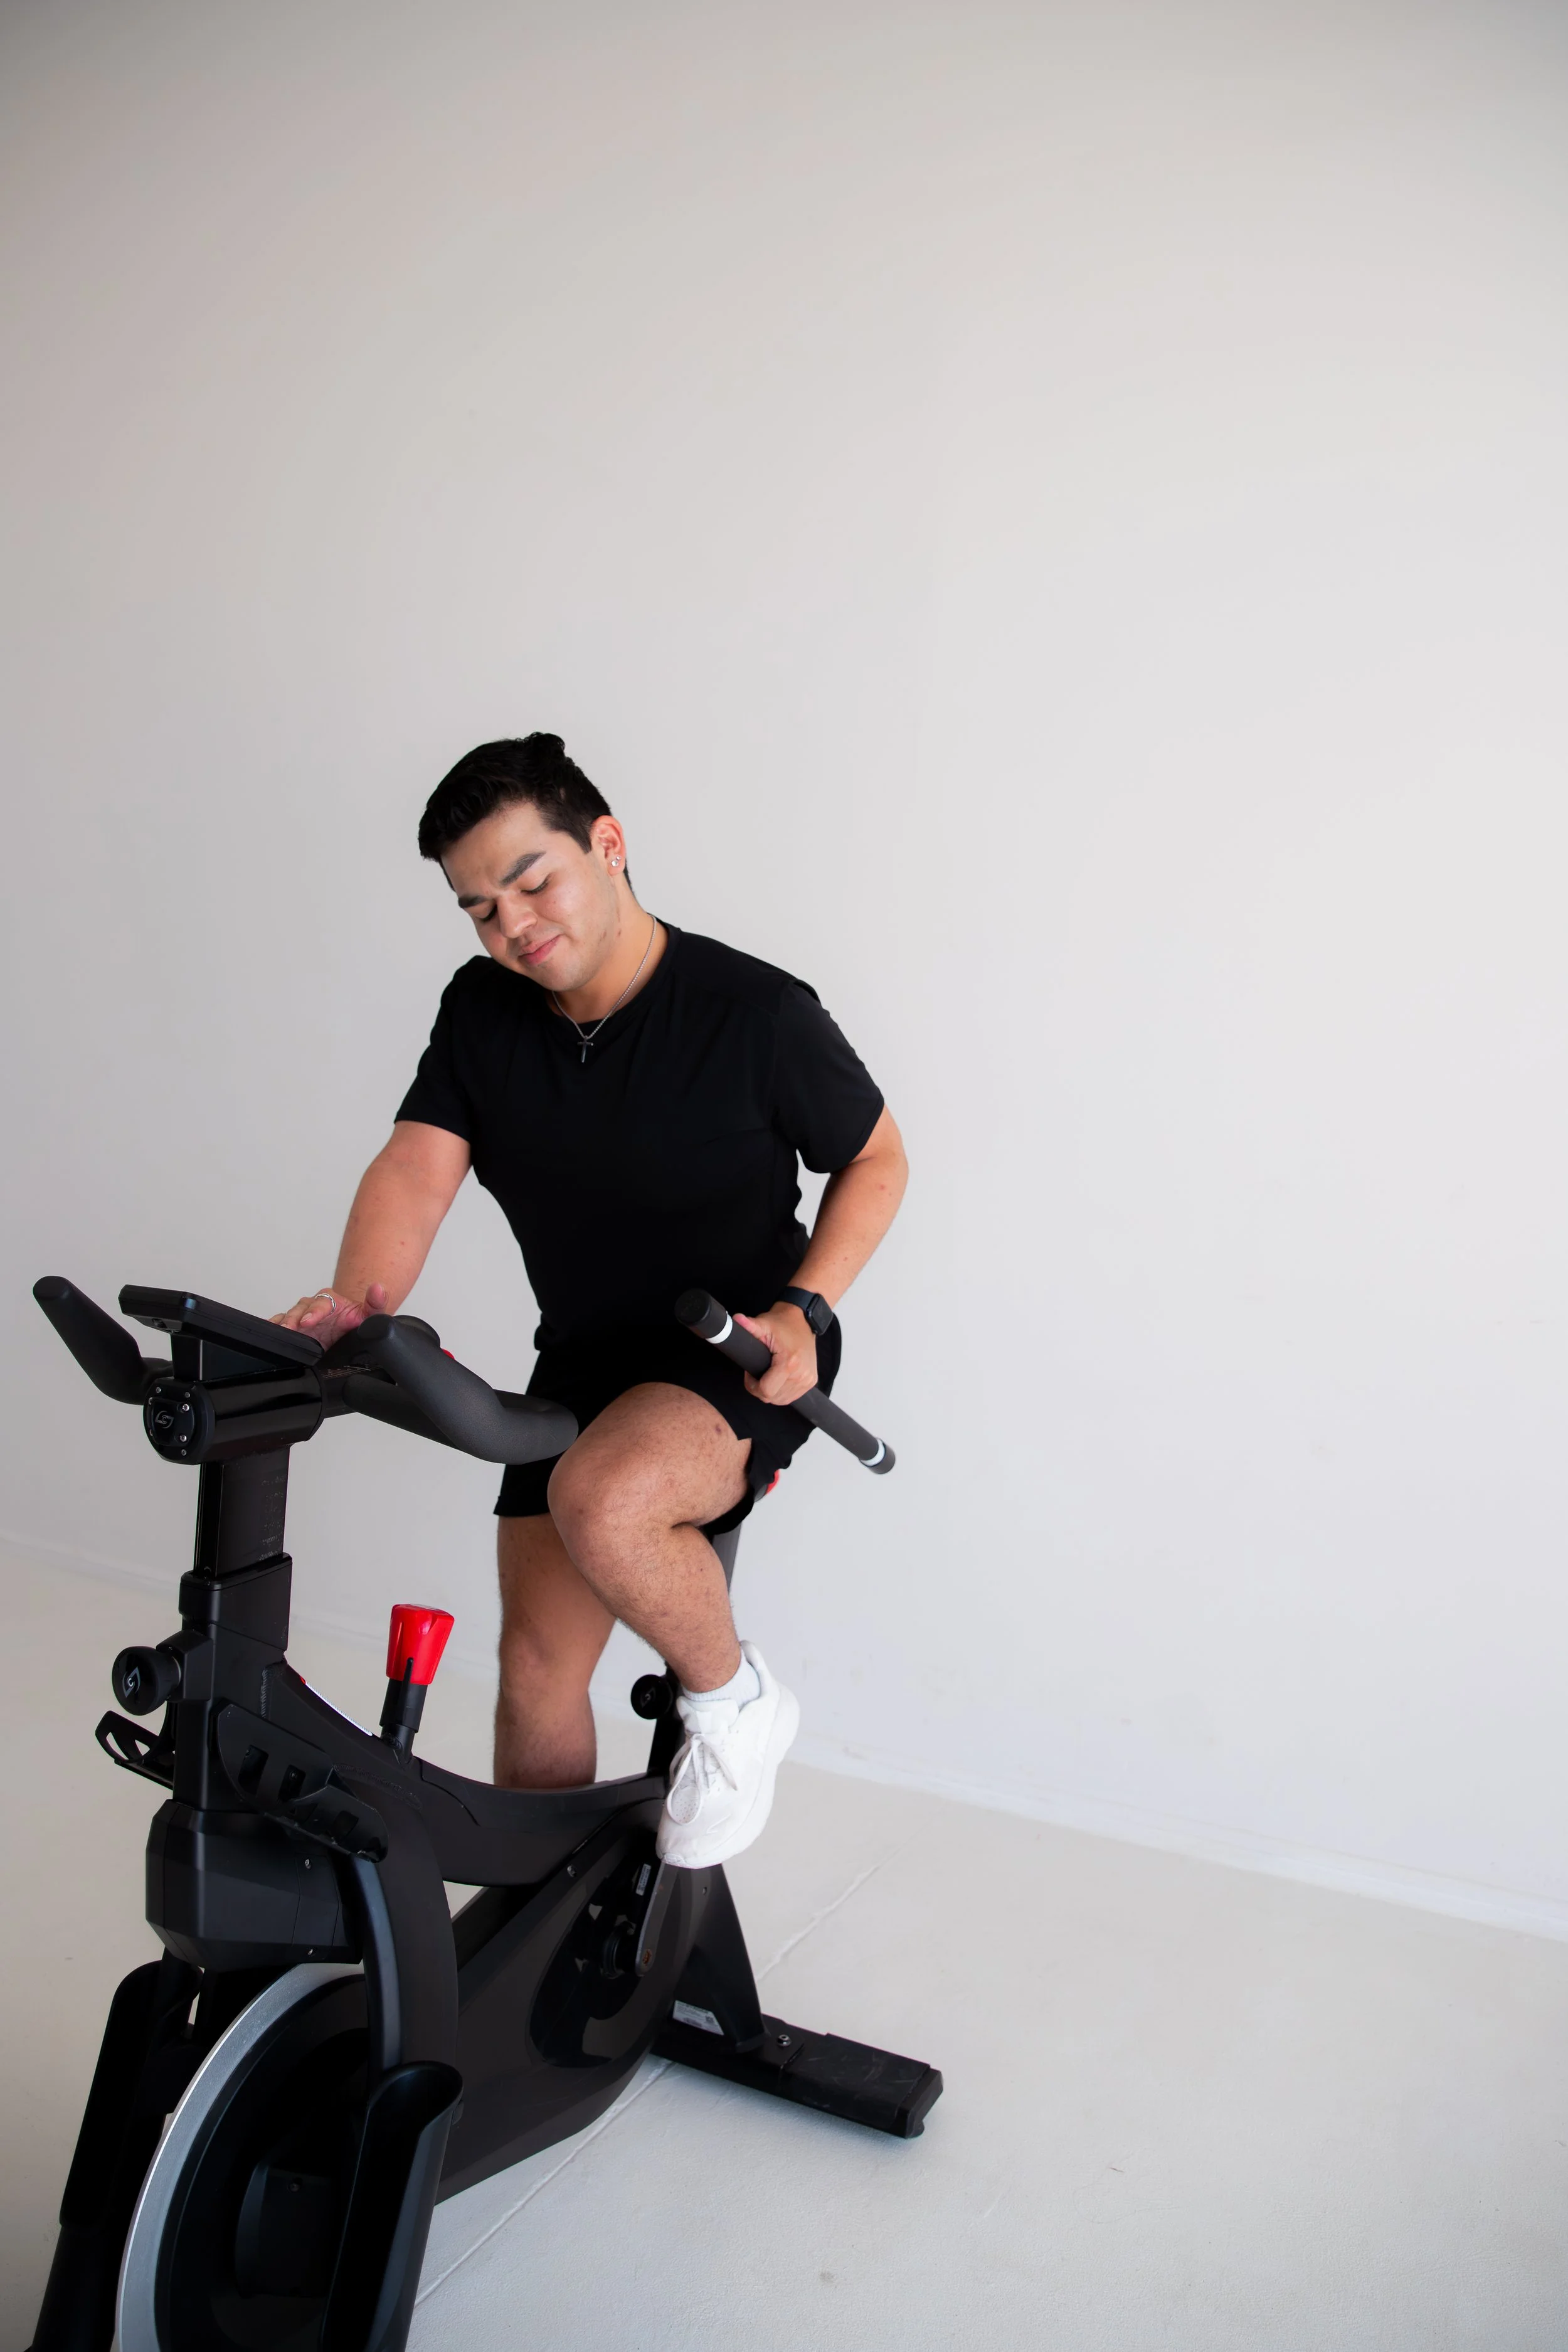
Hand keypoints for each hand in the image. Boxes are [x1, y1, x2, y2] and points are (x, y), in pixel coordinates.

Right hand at [271, 1282, 389, 1346]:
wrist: (348, 1325)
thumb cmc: (356, 1318)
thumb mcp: (369, 1313)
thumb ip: (376, 1302)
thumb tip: (378, 1288)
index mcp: (329, 1300)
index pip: (320, 1304)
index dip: (314, 1312)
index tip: (309, 1322)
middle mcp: (312, 1306)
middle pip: (299, 1310)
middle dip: (293, 1320)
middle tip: (289, 1329)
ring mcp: (301, 1317)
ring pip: (288, 1317)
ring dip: (282, 1324)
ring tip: (277, 1332)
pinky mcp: (294, 1328)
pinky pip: (280, 1323)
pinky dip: (273, 1327)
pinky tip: (268, 1333)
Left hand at [734, 1303, 817, 1407]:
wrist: (802, 1320)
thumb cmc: (782, 1323)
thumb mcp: (764, 1324)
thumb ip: (749, 1325)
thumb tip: (736, 1319)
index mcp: (790, 1363)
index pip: (766, 1391)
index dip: (752, 1385)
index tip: (750, 1372)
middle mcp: (801, 1374)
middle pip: (772, 1397)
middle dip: (760, 1388)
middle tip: (758, 1370)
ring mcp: (807, 1380)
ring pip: (780, 1400)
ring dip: (771, 1390)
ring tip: (768, 1372)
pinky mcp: (811, 1382)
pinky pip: (790, 1397)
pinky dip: (781, 1391)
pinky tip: (778, 1377)